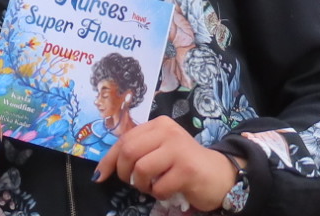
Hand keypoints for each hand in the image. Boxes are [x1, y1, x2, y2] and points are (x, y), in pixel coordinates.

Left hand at [94, 116, 238, 210]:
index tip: (100, 176)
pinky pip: (159, 187)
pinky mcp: (187, 169)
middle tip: (135, 182)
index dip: (108, 160)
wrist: (219, 174)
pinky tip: (168, 190)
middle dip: (124, 173)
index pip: (124, 139)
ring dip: (142, 185)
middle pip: (128, 151)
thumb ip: (138, 152)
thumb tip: (102, 169)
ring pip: (141, 169)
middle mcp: (168, 131)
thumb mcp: (159, 150)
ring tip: (153, 187)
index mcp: (159, 125)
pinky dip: (159, 194)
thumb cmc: (183, 164)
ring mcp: (178, 149)